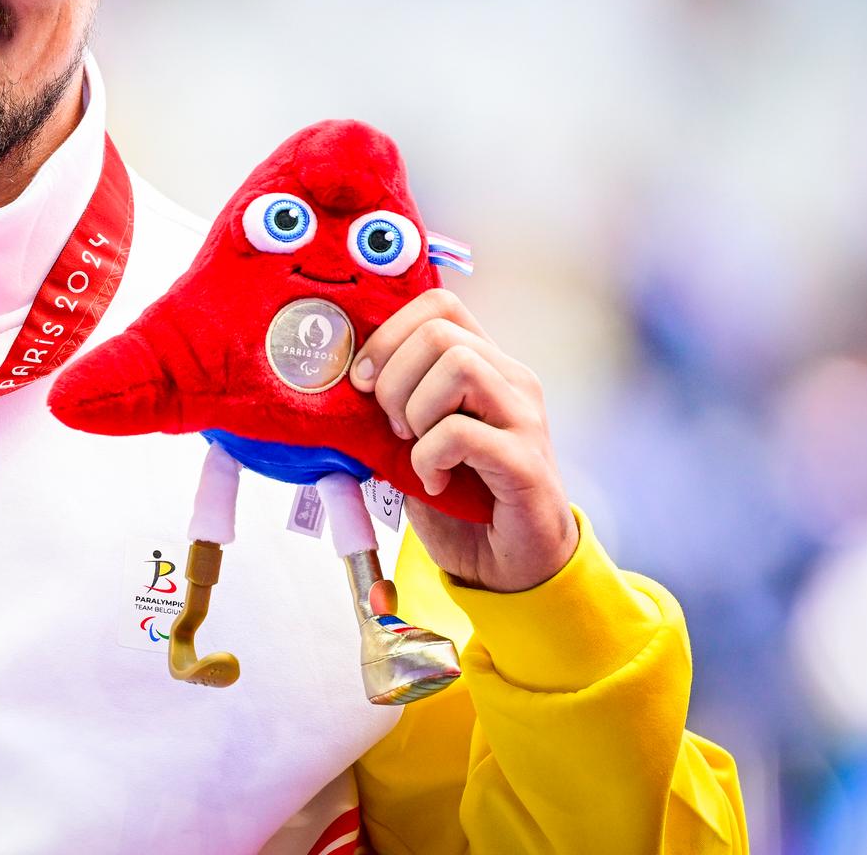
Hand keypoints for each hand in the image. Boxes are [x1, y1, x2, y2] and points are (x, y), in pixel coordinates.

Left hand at [348, 288, 576, 591]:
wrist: (508, 561)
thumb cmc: (459, 494)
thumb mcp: (412, 438)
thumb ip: (390, 403)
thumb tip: (340, 377)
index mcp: (484, 363)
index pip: (438, 304)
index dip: (388, 333)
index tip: (363, 380)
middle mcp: (511, 379)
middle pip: (439, 332)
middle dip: (393, 378)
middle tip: (392, 426)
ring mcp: (524, 417)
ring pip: (459, 366)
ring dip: (416, 412)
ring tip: (415, 449)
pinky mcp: (526, 461)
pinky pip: (462, 432)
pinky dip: (430, 457)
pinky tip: (434, 481)